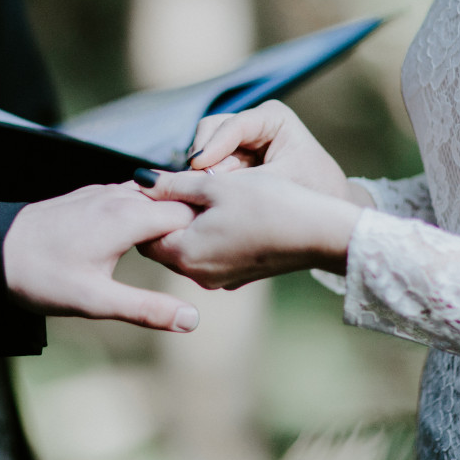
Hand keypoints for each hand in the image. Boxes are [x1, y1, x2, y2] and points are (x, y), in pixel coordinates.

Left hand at [4, 184, 199, 330]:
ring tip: (176, 247)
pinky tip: (141, 235)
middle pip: (173, 202)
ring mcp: (102, 193)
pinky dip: (144, 211)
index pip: (188, 213)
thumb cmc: (41, 276)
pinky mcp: (89, 196)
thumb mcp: (96, 301)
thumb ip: (147, 309)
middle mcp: (118, 197)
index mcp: (128, 217)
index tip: (209, 257)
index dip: (202, 234)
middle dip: (189, 226)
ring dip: (167, 217)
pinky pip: (130, 196)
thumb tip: (191, 320)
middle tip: (200, 256)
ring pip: (152, 198)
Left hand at [137, 168, 361, 288]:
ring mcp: (218, 279)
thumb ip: (175, 184)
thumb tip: (142, 180)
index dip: (145, 207)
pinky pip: (209, 255)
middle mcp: (196, 274)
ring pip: (187, 249)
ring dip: (187, 225)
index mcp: (185, 253)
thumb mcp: (216, 185)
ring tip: (199, 194)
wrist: (317, 233)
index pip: (144, 233)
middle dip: (165, 216)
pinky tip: (223, 212)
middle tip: (175, 183)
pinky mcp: (237, 276)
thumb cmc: (268, 204)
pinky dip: (207, 235)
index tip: (155, 182)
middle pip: (163, 243)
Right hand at [187, 101, 370, 205]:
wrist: (325, 207)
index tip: (197, 165)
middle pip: (212, 129)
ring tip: (210, 191)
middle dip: (205, 156)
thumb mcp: (282, 183)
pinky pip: (209, 164)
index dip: (214, 144)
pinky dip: (206, 178)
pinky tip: (209, 194)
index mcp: (273, 117)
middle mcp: (253, 122)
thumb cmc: (314, 189)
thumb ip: (244, 180)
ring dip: (203, 169)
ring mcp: (240, 139)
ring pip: (206, 146)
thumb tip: (204, 181)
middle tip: (203, 184)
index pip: (234, 125)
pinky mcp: (232, 157)